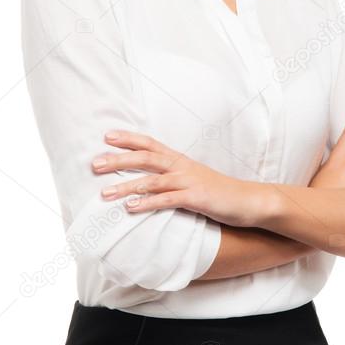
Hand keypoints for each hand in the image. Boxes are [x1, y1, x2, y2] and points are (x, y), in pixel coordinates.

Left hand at [92, 130, 266, 227]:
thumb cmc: (219, 192)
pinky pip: (168, 200)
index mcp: (180, 160)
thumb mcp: (194, 179)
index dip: (129, 138)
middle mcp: (182, 167)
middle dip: (118, 160)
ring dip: (126, 186)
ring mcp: (189, 182)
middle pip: (145, 158)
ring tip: (104, 194)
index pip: (150, 144)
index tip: (106, 136)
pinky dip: (147, 203)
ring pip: (152, 180)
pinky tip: (131, 208)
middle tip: (94, 164)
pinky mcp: (196, 198)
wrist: (250, 201)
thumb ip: (172, 177)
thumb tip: (149, 181)